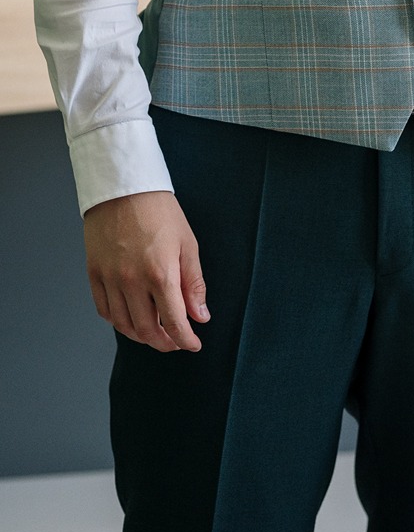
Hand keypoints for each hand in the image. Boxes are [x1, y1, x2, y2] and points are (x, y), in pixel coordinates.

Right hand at [83, 191, 208, 352]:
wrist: (124, 187)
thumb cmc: (160, 212)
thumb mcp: (187, 244)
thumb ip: (194, 284)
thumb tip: (200, 316)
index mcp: (160, 273)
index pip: (174, 322)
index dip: (185, 339)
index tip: (193, 344)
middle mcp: (132, 281)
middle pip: (147, 330)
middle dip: (165, 342)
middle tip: (176, 341)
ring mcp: (110, 279)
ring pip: (124, 325)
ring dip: (141, 336)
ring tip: (155, 333)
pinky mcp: (94, 273)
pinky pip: (104, 310)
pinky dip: (118, 322)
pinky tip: (131, 318)